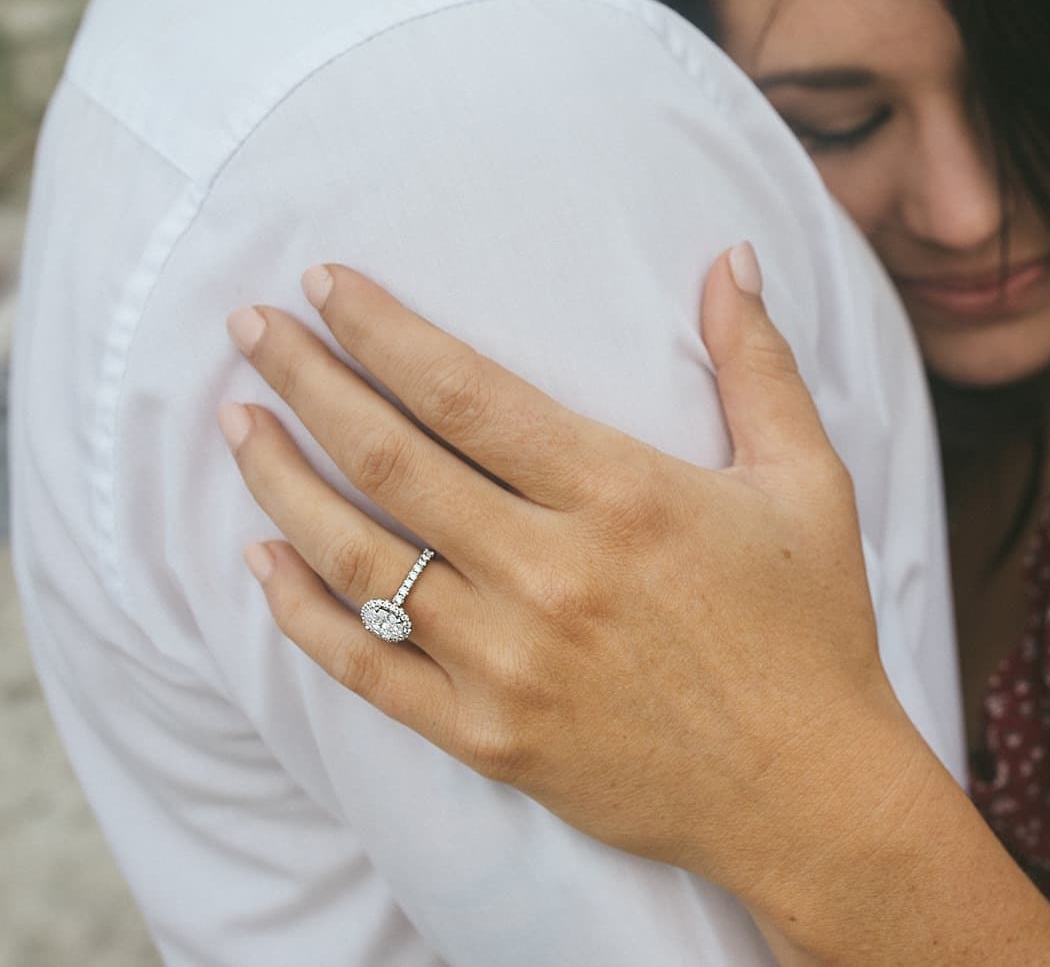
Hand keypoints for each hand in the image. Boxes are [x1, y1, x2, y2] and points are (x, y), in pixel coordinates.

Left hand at [217, 247, 938, 916]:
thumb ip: (757, 364)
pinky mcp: (487, 737)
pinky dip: (300, 612)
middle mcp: (550, 574)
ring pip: (357, 558)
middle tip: (248, 328)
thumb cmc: (811, 628)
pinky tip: (262, 557)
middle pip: (389, 458)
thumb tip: (734, 255)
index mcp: (621, 495)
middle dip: (306, 380)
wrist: (807, 793)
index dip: (382, 330)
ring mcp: (508, 662)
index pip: (464, 392)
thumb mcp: (807, 482)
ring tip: (238, 422)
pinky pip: (364, 668)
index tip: (324, 284)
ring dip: (282, 481)